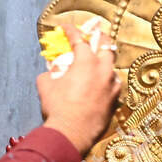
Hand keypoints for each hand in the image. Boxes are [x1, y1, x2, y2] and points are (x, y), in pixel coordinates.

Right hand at [38, 20, 121, 154]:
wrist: (71, 134)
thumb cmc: (58, 108)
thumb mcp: (45, 85)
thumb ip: (50, 73)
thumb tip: (51, 72)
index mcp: (86, 62)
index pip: (79, 39)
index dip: (70, 31)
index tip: (65, 27)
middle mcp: (104, 70)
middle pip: (106, 46)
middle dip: (99, 37)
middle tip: (93, 35)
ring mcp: (112, 86)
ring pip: (113, 67)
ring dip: (105, 62)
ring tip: (99, 62)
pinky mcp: (115, 101)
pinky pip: (114, 86)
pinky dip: (107, 81)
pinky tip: (101, 85)